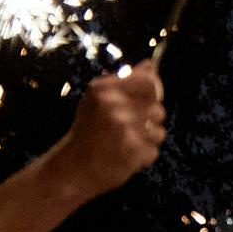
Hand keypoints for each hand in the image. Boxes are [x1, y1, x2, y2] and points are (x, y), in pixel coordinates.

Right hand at [46, 63, 166, 197]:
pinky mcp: (132, 151)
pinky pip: (153, 151)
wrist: (73, 167)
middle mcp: (114, 106)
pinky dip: (143, 156)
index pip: (150, 82)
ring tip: (127, 142)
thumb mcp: (98, 100)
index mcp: (104, 90)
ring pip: (159, 132)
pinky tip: (125, 156)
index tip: (144, 103)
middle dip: (149, 122)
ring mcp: (124, 129)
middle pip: (158, 109)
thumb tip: (150, 64)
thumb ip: (125, 81)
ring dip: (148, 140)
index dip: (153, 94)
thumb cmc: (88, 131)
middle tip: (128, 129)